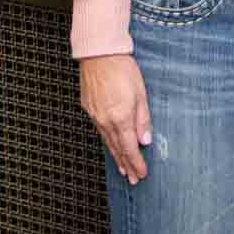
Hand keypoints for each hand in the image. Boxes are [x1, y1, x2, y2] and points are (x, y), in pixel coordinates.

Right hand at [81, 54, 153, 182]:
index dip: (136, 163)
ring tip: (123, 170)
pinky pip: (100, 131)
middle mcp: (105, 121)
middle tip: (133, 180)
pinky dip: (107, 142)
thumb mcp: (140, 93)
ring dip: (116, 157)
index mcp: (120, 118)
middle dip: (127, 166)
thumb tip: (145, 140)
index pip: (129, 148)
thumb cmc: (122, 69)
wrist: (99, 54)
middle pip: (117, 149)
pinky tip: (111, 146)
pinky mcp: (89, 109)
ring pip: (107, 142)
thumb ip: (142, 119)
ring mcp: (95, 116)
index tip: (142, 174)